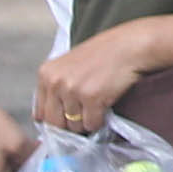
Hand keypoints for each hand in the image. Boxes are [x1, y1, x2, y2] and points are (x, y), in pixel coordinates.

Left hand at [32, 23, 156, 138]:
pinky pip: (91, 123)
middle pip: (54, 123)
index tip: (68, 116)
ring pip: (74, 126)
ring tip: (97, 106)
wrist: (132, 45)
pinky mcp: (92, 97)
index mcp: (46, 74)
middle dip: (70, 123)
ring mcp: (73, 90)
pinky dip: (100, 121)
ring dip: (87, 122)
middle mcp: (56, 82)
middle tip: (84, 115)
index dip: (56, 118)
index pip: (40, 113)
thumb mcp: (70, 65)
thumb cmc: (104, 53)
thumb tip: (48, 116)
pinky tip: (106, 106)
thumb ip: (56, 86)